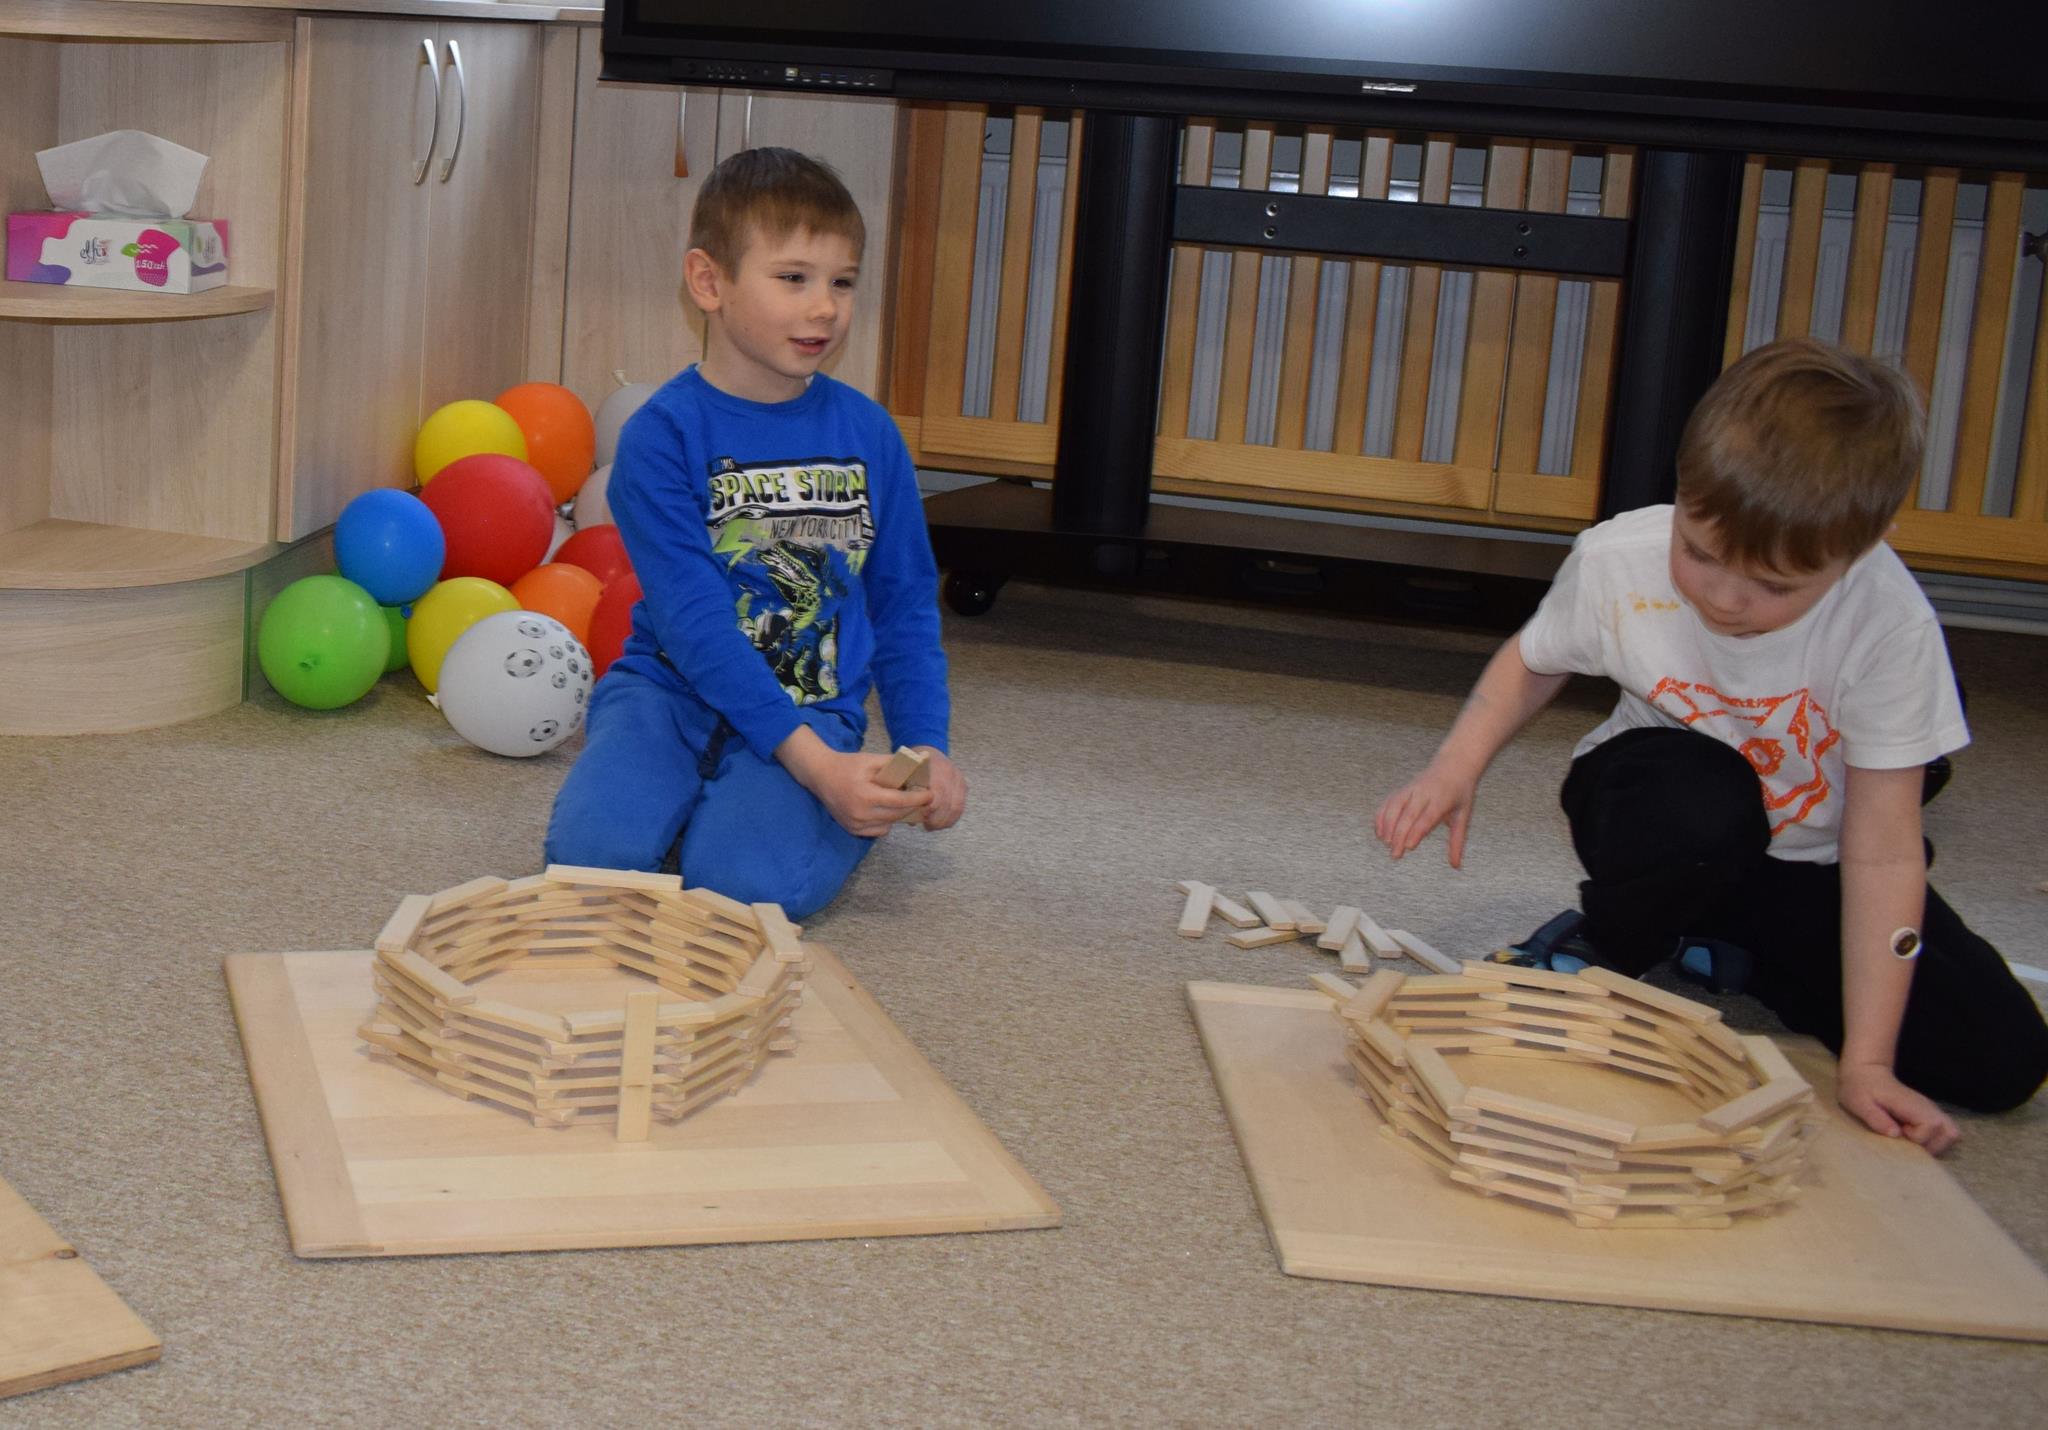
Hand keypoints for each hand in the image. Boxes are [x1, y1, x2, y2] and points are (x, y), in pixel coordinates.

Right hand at [777, 728, 931, 837]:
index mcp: (865, 795)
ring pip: (889, 824)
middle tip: (922, 798)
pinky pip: (879, 831)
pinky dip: (886, 822)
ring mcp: (855, 824)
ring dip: (899, 815)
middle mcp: (860, 813)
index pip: (899, 801)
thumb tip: (918, 766)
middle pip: (896, 815)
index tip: (930, 795)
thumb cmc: (848, 765)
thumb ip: (894, 764)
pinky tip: (886, 810)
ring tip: (904, 802)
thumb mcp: (871, 760)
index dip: (917, 799)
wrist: (820, 776)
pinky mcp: (853, 830)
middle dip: (913, 807)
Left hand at [905, 747, 965, 830]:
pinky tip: (943, 822)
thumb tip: (909, 817)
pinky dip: (953, 817)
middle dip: (939, 819)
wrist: (929, 750)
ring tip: (934, 826)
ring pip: (957, 807)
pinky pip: (961, 806)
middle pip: (950, 803)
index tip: (923, 818)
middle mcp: (950, 772)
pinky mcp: (963, 785)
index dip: (932, 810)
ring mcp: (958, 779)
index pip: (938, 793)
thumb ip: (906, 793)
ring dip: (946, 821)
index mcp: (934, 768)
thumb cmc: (913, 764)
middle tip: (928, 826)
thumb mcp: (905, 774)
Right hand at [1374, 761, 1477, 866]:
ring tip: (1386, 844)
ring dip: (1387, 825)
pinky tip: (1380, 833)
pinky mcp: (1402, 789)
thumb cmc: (1460, 794)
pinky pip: (1388, 802)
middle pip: (1407, 814)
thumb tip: (1456, 867)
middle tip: (1395, 855)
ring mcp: (1411, 789)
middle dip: (1399, 835)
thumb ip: (1457, 841)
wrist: (1453, 765)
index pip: (1427, 816)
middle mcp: (1424, 793)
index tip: (1408, 847)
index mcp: (1442, 799)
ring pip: (1394, 806)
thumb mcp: (1463, 816)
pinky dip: (1381, 817)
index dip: (1417, 831)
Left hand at [1838, 1060, 1959, 1154]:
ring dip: (1934, 1145)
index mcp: (1912, 1104)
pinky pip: (1944, 1133)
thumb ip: (1876, 1118)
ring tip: (1911, 1141)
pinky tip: (1913, 1138)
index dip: (1916, 1137)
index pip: (1931, 1127)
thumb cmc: (1860, 1088)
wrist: (1866, 1073)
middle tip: (1908, 1140)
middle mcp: (1928, 1107)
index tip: (1899, 1131)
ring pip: (1951, 1135)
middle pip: (1951, 1134)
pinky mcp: (1929, 1115)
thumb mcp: (1859, 1103)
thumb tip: (1895, 1133)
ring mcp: (1931, 1111)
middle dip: (1932, 1146)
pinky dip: (1933, 1142)